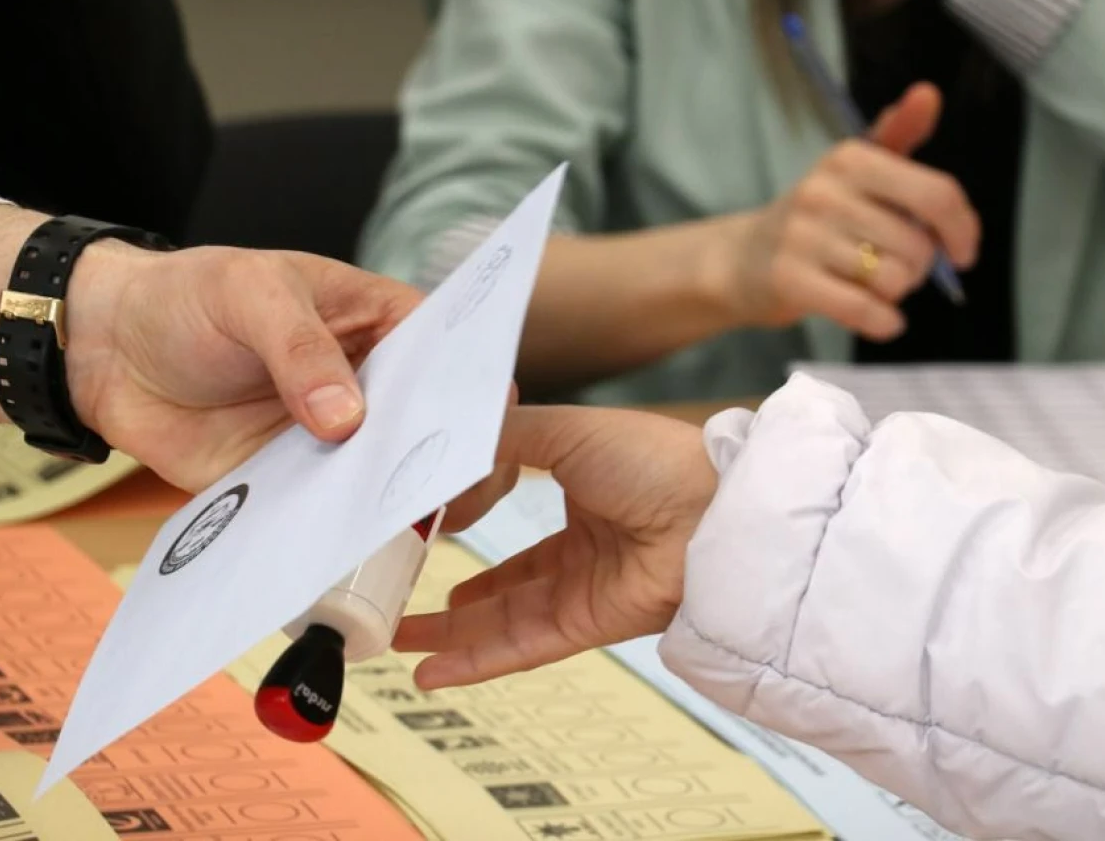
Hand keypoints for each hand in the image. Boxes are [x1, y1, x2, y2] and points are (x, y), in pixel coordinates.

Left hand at [68, 243, 523, 510]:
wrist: (108, 351)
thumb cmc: (189, 297)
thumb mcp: (249, 295)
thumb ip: (299, 349)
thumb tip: (347, 417)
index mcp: (384, 325)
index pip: (453, 357)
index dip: (471, 392)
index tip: (478, 427)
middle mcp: (376, 390)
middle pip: (435, 433)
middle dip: (445, 465)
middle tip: (438, 490)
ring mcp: (340, 445)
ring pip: (391, 486)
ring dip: (397, 511)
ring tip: (393, 530)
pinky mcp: (296, 488)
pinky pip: (328, 521)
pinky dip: (336, 541)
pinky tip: (338, 555)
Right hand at [394, 405, 715, 689]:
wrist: (712, 513)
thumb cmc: (653, 459)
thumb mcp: (565, 432)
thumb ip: (502, 438)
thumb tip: (443, 441)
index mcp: (582, 488)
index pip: (512, 509)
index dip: (463, 515)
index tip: (412, 518)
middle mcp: (583, 544)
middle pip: (502, 581)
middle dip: (448, 594)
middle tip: (393, 594)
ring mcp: (584, 590)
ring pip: (502, 620)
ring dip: (448, 635)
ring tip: (392, 638)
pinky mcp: (587, 627)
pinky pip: (520, 649)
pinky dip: (475, 663)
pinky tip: (430, 672)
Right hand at [718, 82, 978, 340]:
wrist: (743, 259)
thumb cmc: (816, 217)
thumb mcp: (855, 168)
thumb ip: (898, 134)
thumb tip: (929, 92)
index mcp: (850, 158)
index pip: (937, 194)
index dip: (962, 229)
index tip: (962, 252)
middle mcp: (825, 191)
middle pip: (918, 246)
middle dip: (918, 267)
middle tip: (895, 267)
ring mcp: (805, 236)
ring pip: (894, 279)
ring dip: (895, 293)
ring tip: (872, 284)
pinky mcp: (790, 280)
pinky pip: (865, 309)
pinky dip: (883, 322)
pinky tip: (880, 318)